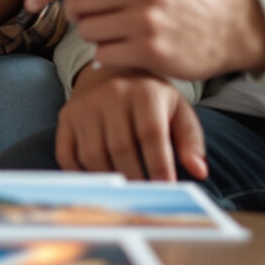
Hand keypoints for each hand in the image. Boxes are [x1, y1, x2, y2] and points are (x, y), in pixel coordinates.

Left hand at [19, 0, 264, 81]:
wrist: (234, 27)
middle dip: (65, 6)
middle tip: (67, 12)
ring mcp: (147, 19)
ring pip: (85, 27)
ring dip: (90, 31)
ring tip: (116, 28)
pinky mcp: (151, 52)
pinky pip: (102, 53)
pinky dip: (106, 54)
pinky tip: (127, 48)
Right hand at [59, 64, 207, 180]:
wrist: (113, 71)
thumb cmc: (151, 98)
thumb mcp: (178, 110)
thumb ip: (190, 140)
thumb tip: (198, 171)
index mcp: (145, 92)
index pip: (151, 134)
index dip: (159, 165)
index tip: (166, 188)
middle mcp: (111, 95)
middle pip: (121, 148)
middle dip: (135, 177)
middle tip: (145, 194)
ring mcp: (84, 106)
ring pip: (93, 155)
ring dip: (110, 178)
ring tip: (125, 188)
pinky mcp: (65, 116)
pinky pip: (67, 154)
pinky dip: (81, 173)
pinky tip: (99, 178)